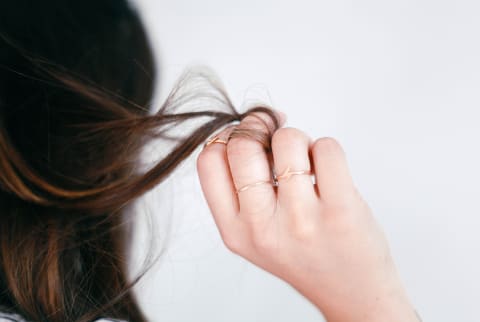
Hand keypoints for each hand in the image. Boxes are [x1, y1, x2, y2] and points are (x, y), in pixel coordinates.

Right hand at [197, 110, 418, 321]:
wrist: (351, 291)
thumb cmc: (305, 254)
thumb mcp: (256, 234)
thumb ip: (242, 189)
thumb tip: (254, 122)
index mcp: (234, 231)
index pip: (209, 161)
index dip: (228, 137)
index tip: (248, 137)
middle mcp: (261, 227)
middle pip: (243, 145)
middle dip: (261, 128)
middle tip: (278, 139)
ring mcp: (301, 219)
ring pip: (287, 139)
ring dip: (299, 140)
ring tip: (307, 164)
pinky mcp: (340, 210)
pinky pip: (326, 148)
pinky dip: (327, 149)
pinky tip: (329, 173)